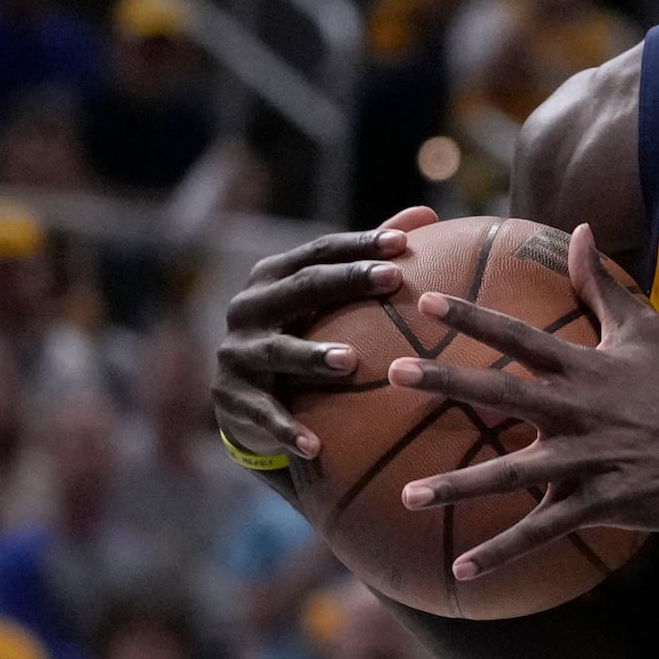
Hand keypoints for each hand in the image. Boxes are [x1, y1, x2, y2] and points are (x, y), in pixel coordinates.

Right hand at [213, 206, 432, 460]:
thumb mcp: (325, 293)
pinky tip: (315, 444)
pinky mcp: (231, 398)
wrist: (242, 391)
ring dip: (312, 356)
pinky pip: (263, 414)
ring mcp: (237, 353)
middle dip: (346, 282)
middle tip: (393, 280)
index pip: (318, 252)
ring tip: (350, 361)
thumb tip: (426, 214)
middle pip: (302, 288)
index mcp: (273, 275)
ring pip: (278, 351)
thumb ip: (369, 256)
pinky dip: (288, 428)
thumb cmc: (303, 328)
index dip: (359, 244)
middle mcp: (249, 307)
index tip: (403, 243)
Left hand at [389, 223, 658, 579]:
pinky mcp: (599, 502)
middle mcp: (580, 411)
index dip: (473, 318)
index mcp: (587, 368)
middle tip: (396, 373)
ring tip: (409, 495)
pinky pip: (543, 530)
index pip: (521, 335)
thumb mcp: (647, 330)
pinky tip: (461, 569)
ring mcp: (588, 460)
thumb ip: (603, 285)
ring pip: (515, 473)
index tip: (424, 302)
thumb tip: (578, 229)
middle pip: (504, 393)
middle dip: (449, 383)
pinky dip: (503, 551)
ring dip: (461, 485)